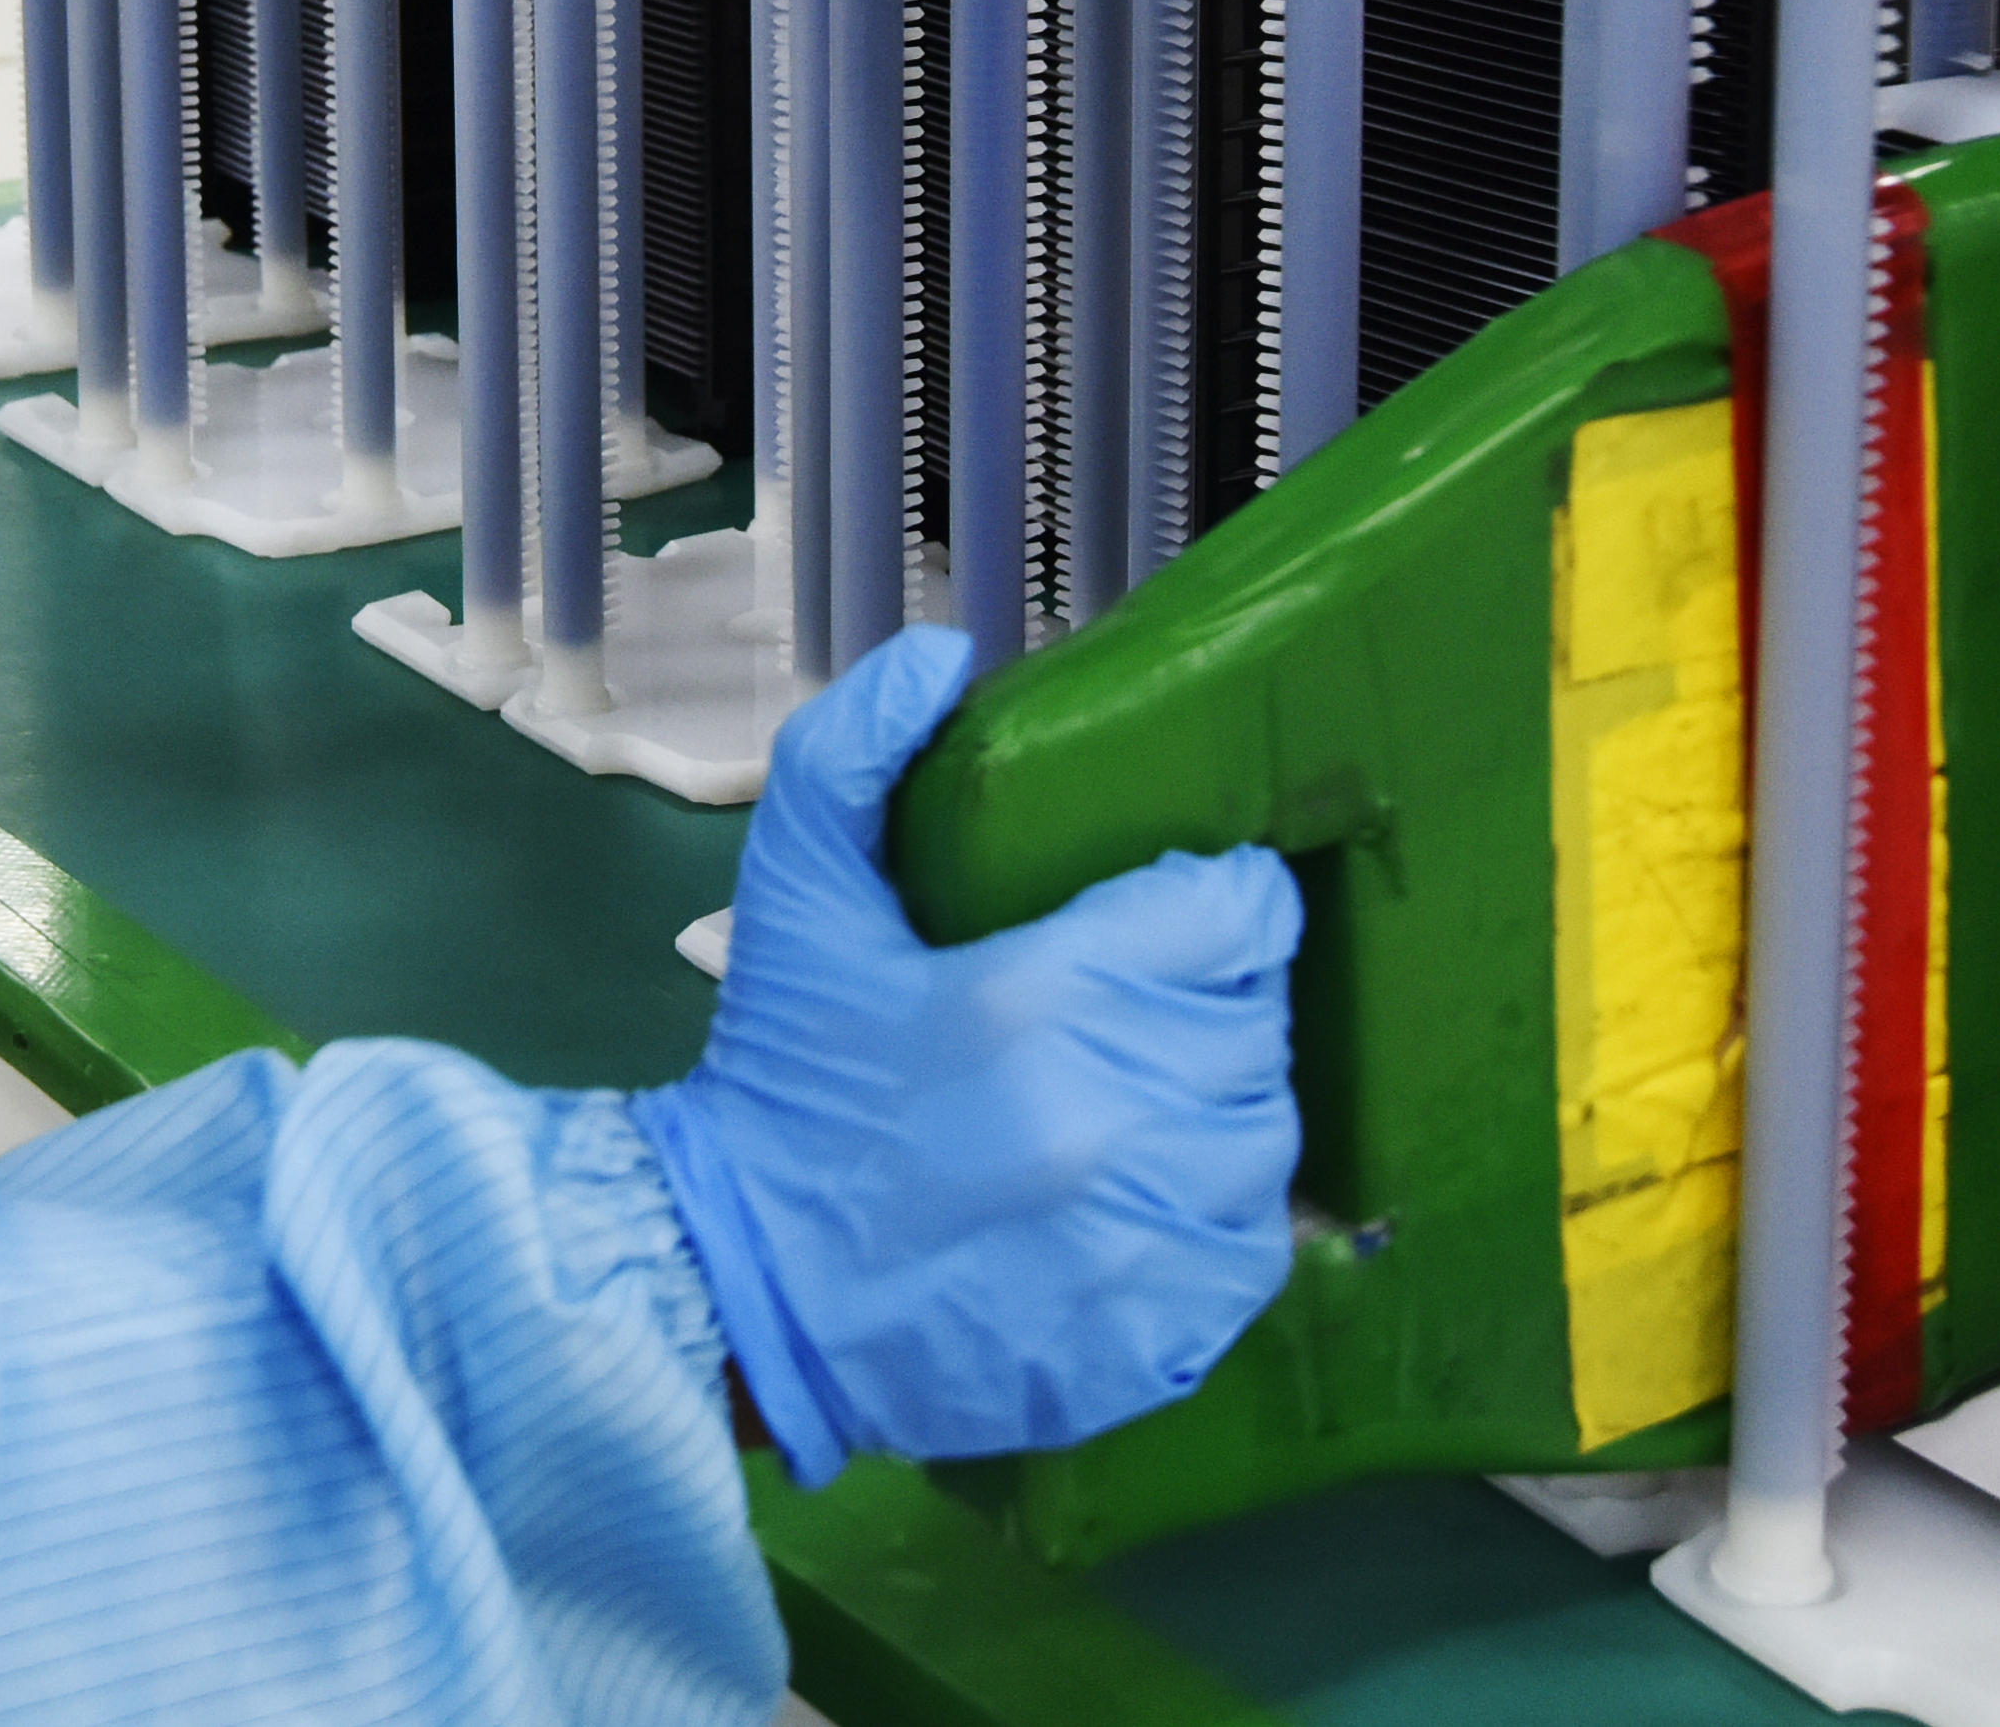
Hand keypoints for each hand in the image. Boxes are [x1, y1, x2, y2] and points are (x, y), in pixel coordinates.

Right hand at [628, 629, 1301, 1486]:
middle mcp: (1106, 1120)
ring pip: (1263, 1142)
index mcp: (1036, 998)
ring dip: (1218, 1113)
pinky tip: (1145, 1201)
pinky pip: (1248, 1257)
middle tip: (1136, 1012)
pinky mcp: (1145, 1344)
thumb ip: (852, 753)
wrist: (736, 1289)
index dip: (1217, 901)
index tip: (1180, 911)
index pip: (1232, 914)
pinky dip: (1216, 1226)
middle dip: (1210, 1005)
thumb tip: (943, 655)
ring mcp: (1135, 1244)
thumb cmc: (780, 1087)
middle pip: (1254, 1026)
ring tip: (1140, 1105)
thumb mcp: (795, 899)